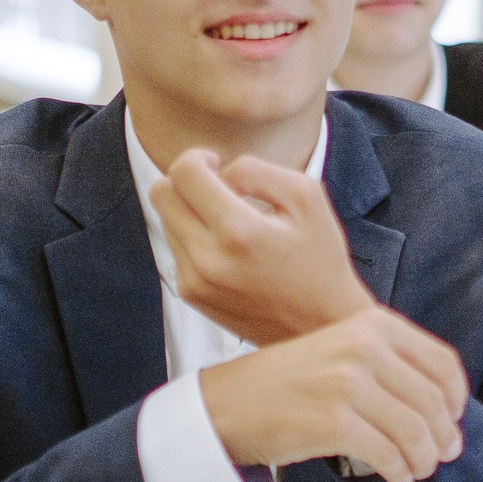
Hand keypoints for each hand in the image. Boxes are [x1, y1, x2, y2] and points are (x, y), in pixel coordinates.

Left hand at [150, 149, 371, 344]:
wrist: (321, 324)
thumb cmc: (320, 261)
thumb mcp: (307, 197)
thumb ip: (258, 170)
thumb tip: (221, 172)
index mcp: (239, 231)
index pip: (184, 173)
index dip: (197, 158)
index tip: (216, 164)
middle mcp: (208, 259)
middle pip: (161, 195)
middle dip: (186, 181)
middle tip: (216, 186)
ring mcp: (195, 281)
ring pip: (165, 220)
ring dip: (190, 210)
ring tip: (230, 222)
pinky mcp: (191, 295)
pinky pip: (175, 248)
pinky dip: (194, 238)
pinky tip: (228, 247)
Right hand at [200, 308, 469, 481]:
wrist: (230, 402)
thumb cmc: (287, 380)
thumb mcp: (342, 348)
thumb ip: (391, 364)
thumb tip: (444, 408)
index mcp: (373, 325)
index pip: (442, 364)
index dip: (456, 398)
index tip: (454, 417)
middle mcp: (364, 349)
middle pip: (434, 402)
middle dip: (444, 436)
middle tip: (442, 452)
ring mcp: (348, 385)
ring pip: (416, 432)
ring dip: (424, 458)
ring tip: (418, 467)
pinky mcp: (335, 423)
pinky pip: (388, 455)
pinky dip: (399, 471)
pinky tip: (396, 474)